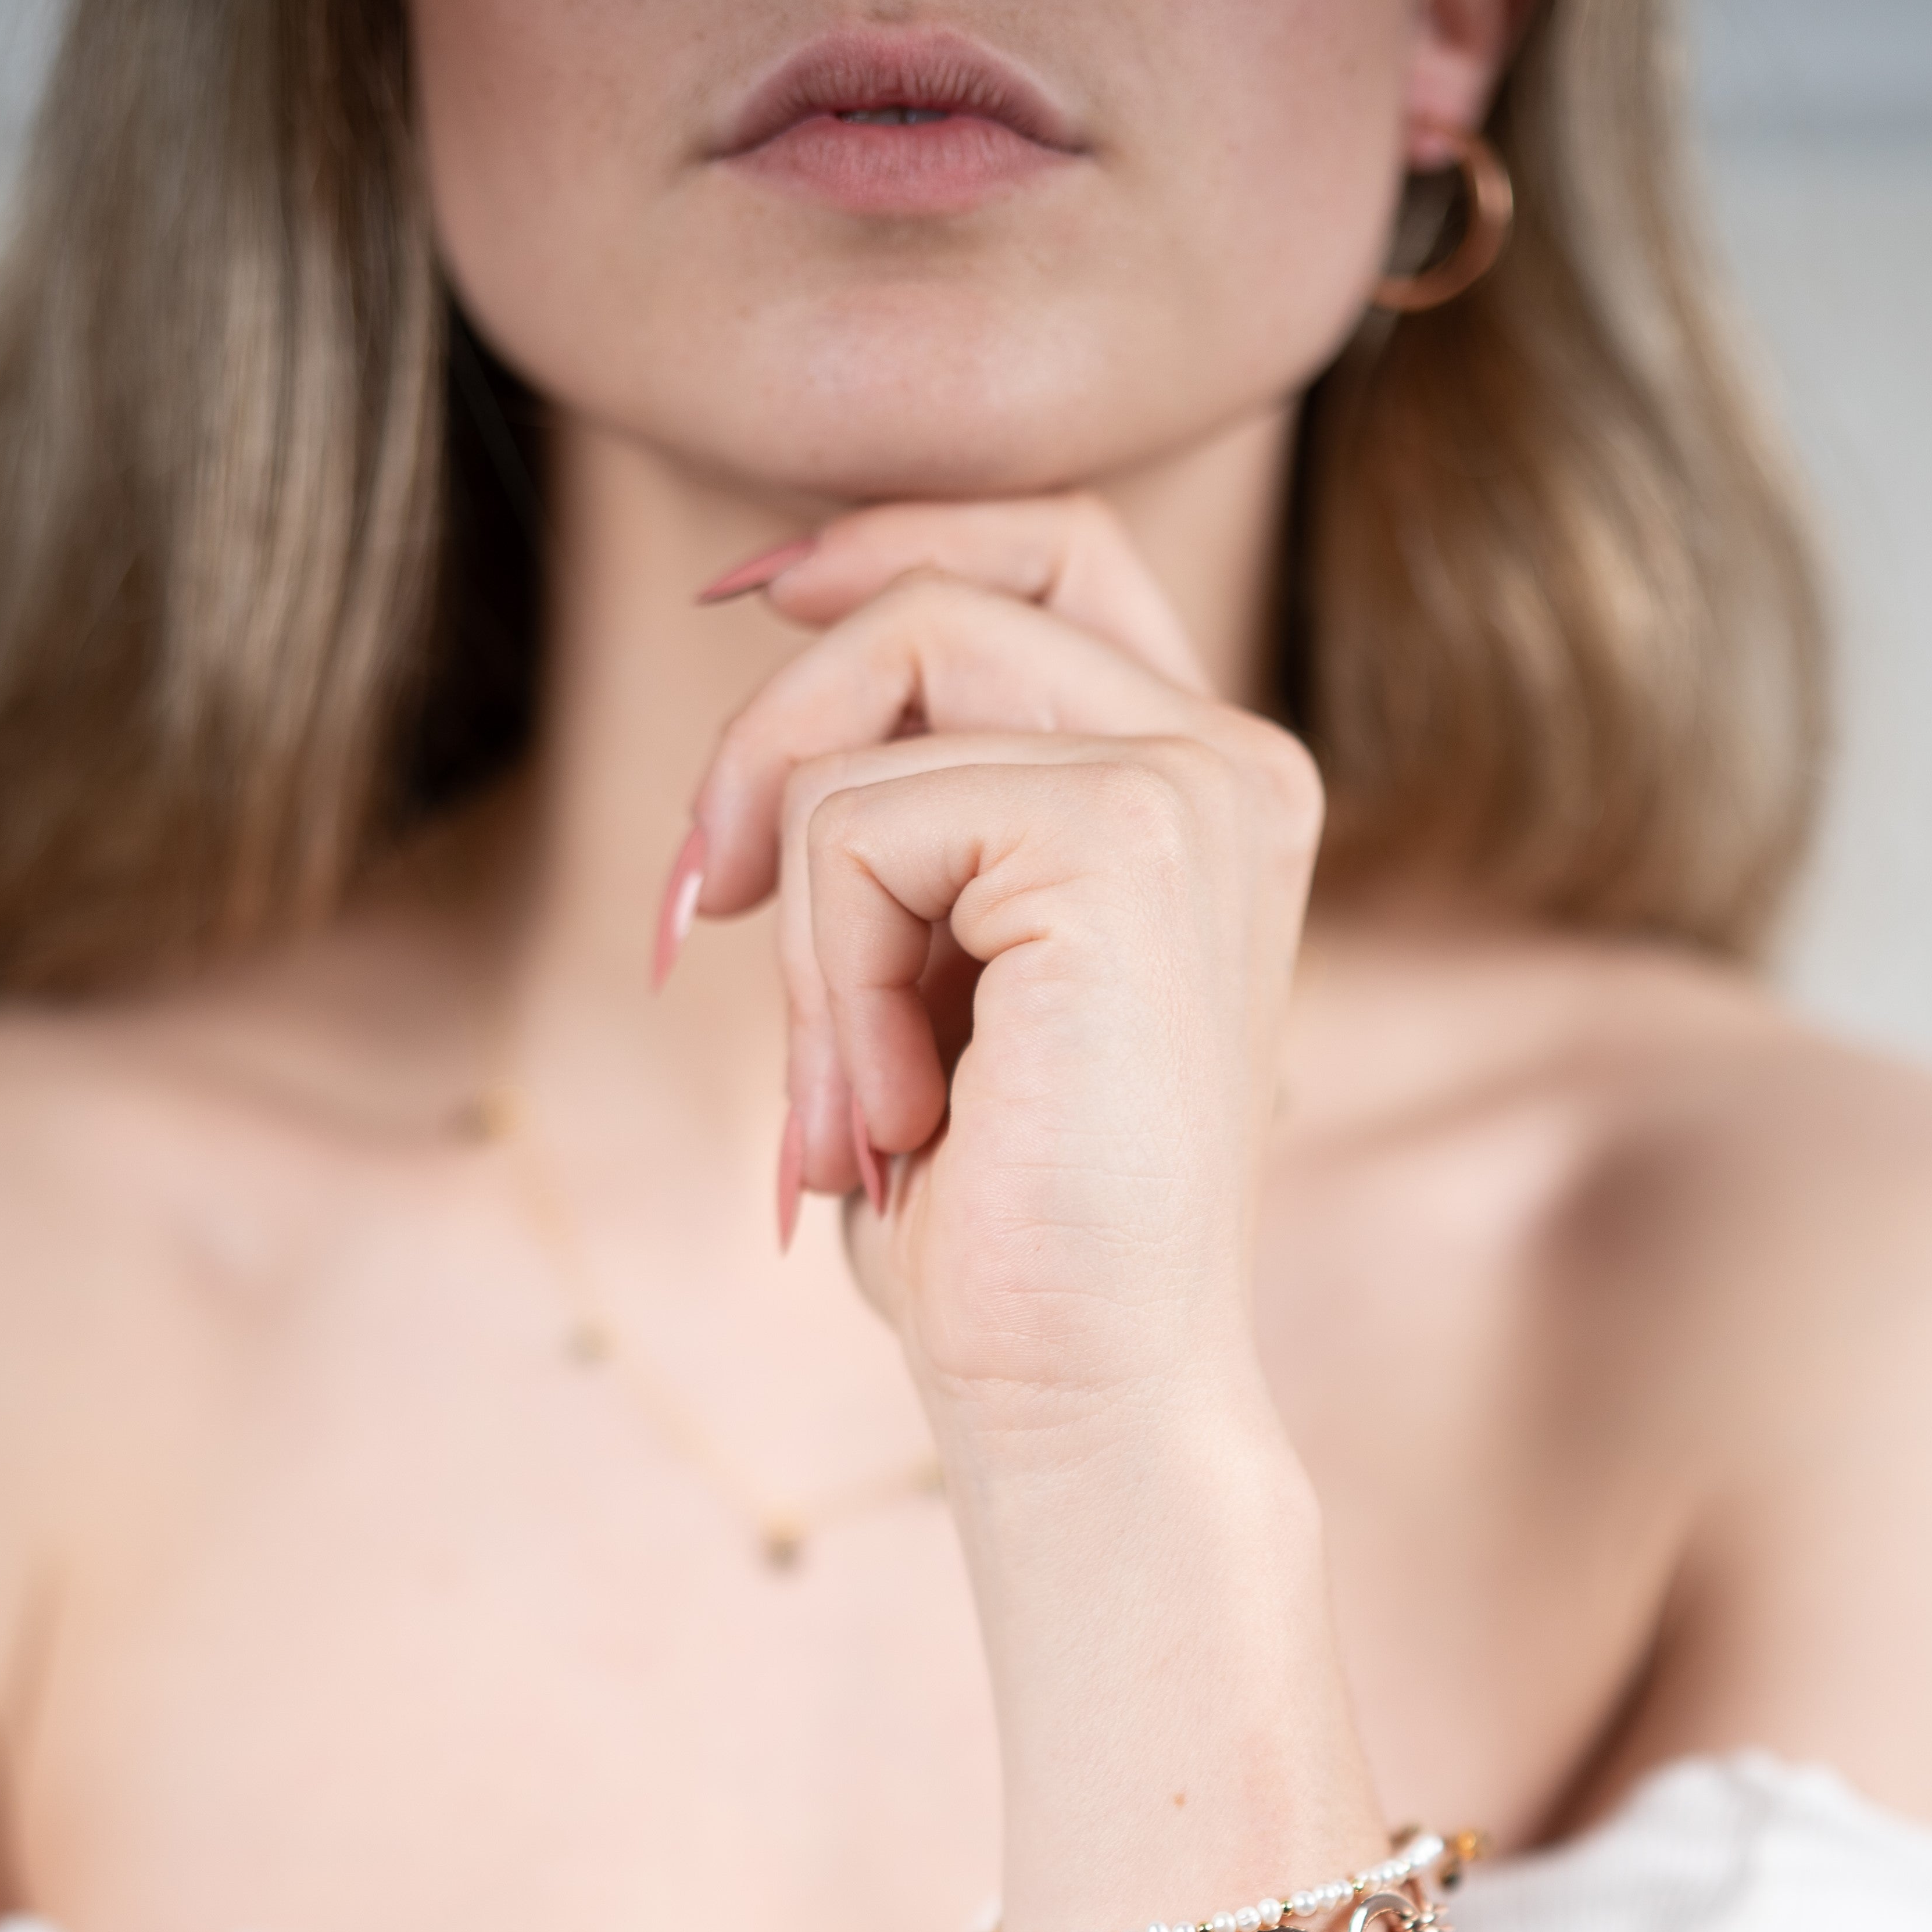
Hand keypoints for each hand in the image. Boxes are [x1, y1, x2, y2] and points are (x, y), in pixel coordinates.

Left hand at [684, 496, 1325, 1493]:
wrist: (1085, 1391)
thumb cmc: (1000, 1215)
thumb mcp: (938, 975)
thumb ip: (911, 821)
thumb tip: (771, 692)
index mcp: (1206, 784)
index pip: (1046, 550)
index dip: (890, 540)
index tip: (749, 598)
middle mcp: (1229, 760)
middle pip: (942, 592)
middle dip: (777, 732)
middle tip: (703, 907)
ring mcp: (1194, 787)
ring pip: (878, 699)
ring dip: (804, 914)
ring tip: (853, 1090)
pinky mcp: (1127, 838)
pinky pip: (860, 820)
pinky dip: (825, 974)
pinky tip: (897, 1109)